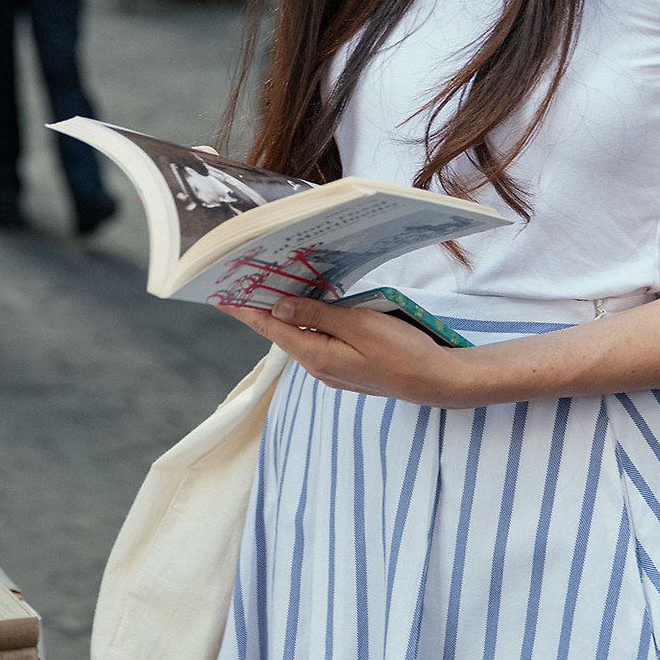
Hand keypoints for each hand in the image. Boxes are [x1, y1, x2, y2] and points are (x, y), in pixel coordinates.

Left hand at [221, 295, 475, 407]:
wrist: (437, 381)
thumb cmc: (403, 351)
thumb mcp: (358, 324)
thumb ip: (317, 314)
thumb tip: (279, 304)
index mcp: (317, 356)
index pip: (271, 327)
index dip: (245, 309)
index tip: (221, 293)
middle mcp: (319, 367)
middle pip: (284, 331)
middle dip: (265, 306)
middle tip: (247, 278)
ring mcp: (334, 370)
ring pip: (303, 336)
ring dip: (290, 313)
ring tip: (275, 286)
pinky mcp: (349, 368)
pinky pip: (321, 341)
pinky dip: (311, 322)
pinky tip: (314, 307)